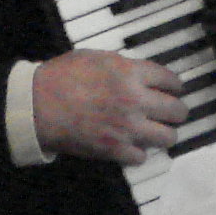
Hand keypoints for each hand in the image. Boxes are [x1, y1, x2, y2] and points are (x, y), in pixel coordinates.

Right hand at [32, 51, 185, 163]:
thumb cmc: (61, 77)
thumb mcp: (95, 57)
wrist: (38, 106)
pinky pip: (142, 157)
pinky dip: (138, 152)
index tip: (175, 90)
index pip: (170, 80)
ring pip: (168, 137)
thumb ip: (122, 65)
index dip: (176, 86)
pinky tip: (133, 146)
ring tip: (159, 133)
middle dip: (177, 112)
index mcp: (130, 73)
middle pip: (177, 110)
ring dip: (165, 134)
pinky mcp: (115, 150)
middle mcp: (135, 100)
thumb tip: (138, 74)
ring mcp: (127, 128)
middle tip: (173, 113)